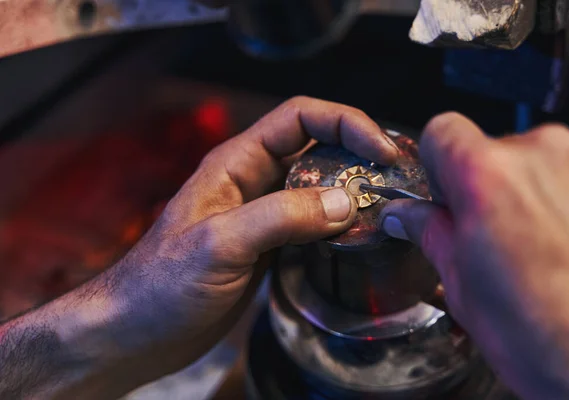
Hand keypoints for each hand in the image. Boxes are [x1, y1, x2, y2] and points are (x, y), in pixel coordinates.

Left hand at [5, 96, 396, 399]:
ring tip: (388, 206)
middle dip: (358, 155)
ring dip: (353, 191)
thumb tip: (345, 202)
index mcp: (236, 163)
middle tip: (395, 178)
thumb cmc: (160, 285)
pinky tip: (359, 238)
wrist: (138, 332)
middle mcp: (253, 181)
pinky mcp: (269, 246)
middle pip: (317, 147)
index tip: (381, 150)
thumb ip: (280, 217)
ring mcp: (263, 214)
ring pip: (319, 186)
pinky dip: (340, 224)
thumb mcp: (219, 244)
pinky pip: (313, 223)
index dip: (346, 122)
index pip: (300, 117)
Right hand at [381, 113, 568, 399]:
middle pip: (496, 148)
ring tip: (546, 247)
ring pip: (543, 163)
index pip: (443, 130)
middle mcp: (543, 154)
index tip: (446, 190)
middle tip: (496, 235)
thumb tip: (404, 215)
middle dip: (490, 183)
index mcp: (486, 176)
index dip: (438, 162)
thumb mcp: (462, 285)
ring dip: (537, 192)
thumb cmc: (544, 339)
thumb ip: (430, 232)